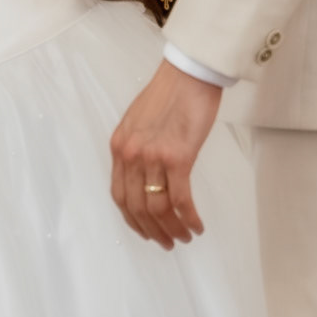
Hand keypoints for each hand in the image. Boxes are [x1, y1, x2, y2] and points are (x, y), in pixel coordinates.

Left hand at [110, 62, 219, 247]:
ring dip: (173, 229)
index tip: (146, 231)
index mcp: (120, 145)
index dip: (132, 220)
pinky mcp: (178, 157)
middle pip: (137, 208)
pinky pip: (181, 200)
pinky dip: (189, 219)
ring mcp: (153, 156)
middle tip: (168, 242)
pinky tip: (196, 225)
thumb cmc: (169, 93)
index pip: (120, 195)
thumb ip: (136, 149)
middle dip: (153, 231)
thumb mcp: (139, 122)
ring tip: (185, 236)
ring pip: (159, 209)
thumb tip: (144, 178)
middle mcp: (132, 154)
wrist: (188, 73)